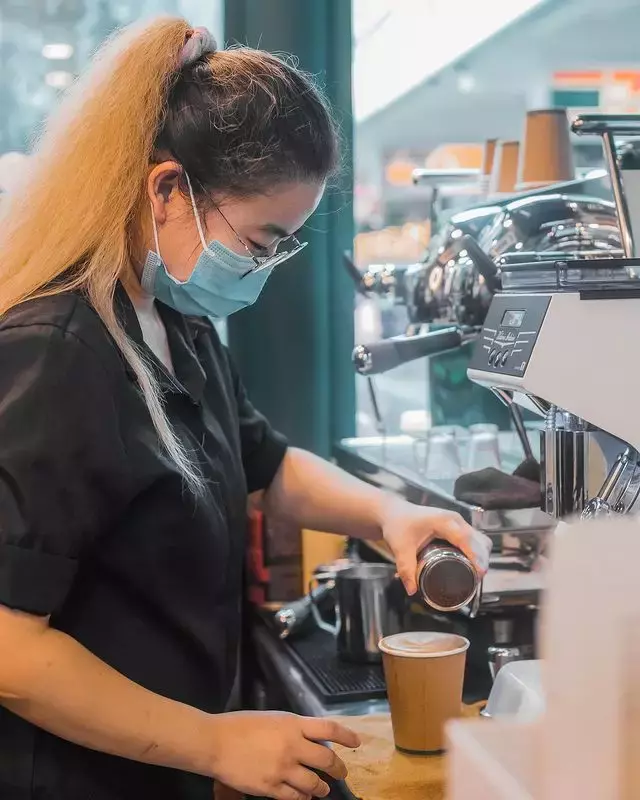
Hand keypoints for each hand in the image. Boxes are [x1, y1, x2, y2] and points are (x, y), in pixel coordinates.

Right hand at [207, 711, 359, 799]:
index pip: (328, 728)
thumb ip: (292, 729)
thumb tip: (308, 738)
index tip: (357, 742)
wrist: (216, 742)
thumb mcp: (272, 719)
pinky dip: (303, 798)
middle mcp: (293, 746)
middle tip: (342, 773)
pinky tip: (304, 798)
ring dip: (322, 788)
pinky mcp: (271, 787)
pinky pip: (295, 797)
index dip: (346, 735)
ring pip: (314, 783)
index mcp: (292, 724)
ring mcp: (283, 769)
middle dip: (338, 768)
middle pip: (327, 759)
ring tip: (324, 790)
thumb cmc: (241, 725)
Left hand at [379, 498, 491, 594]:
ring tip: (476, 576)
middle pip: (478, 539)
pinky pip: (474, 539)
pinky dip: (477, 552)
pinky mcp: (456, 527)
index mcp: (443, 522)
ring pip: (479, 539)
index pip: (464, 539)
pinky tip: (473, 565)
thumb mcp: (400, 547)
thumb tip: (412, 591)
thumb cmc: (398, 525)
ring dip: (482, 556)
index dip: (474, 555)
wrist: (393, 511)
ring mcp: (457, 522)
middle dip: (482, 559)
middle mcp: (455, 520)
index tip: (480, 573)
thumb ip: (406, 568)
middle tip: (477, 580)